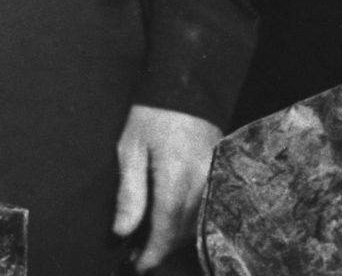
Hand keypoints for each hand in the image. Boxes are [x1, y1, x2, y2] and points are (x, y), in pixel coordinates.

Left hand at [113, 105, 221, 272]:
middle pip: (182, 231)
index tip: (137, 266)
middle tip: (135, 255)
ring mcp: (214, 179)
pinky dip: (187, 221)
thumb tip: (122, 232)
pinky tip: (169, 222)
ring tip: (146, 241)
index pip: (165, 229)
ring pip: (195, 223)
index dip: (152, 252)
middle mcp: (201, 184)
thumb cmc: (151, 115)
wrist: (186, 85)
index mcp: (176, 179)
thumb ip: (130, 193)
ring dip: (173, 237)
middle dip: (160, 249)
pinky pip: (205, 209)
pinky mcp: (219, 174)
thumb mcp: (130, 150)